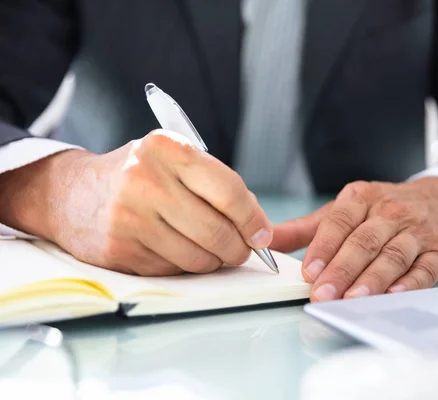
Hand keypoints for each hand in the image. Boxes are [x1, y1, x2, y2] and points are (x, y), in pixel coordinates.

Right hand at [0, 130, 272, 274]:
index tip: (262, 234)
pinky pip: (174, 270)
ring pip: (198, 257)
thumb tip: (257, 225)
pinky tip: (177, 251)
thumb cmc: (137, 176)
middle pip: (217, 231)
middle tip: (241, 250)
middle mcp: (146, 180)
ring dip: (214, 261)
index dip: (253, 219)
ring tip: (212, 251)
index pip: (228, 191)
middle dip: (238, 248)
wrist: (71, 194)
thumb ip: (215, 184)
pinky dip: (185, 266)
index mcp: (167, 149)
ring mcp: (130, 218)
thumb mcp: (173, 161)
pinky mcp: (120, 250)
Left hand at [271, 178, 437, 301]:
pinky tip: (394, 294)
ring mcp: (417, 232)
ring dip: (372, 278)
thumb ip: (306, 228)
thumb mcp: (346, 209)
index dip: (323, 247)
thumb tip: (266, 240)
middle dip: (342, 269)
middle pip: (364, 241)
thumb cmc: (386, 209)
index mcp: (362, 198)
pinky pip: (424, 268)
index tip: (307, 271)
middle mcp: (390, 212)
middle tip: (322, 293)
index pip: (339, 222)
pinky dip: (410, 283)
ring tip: (353, 298)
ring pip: (392, 255)